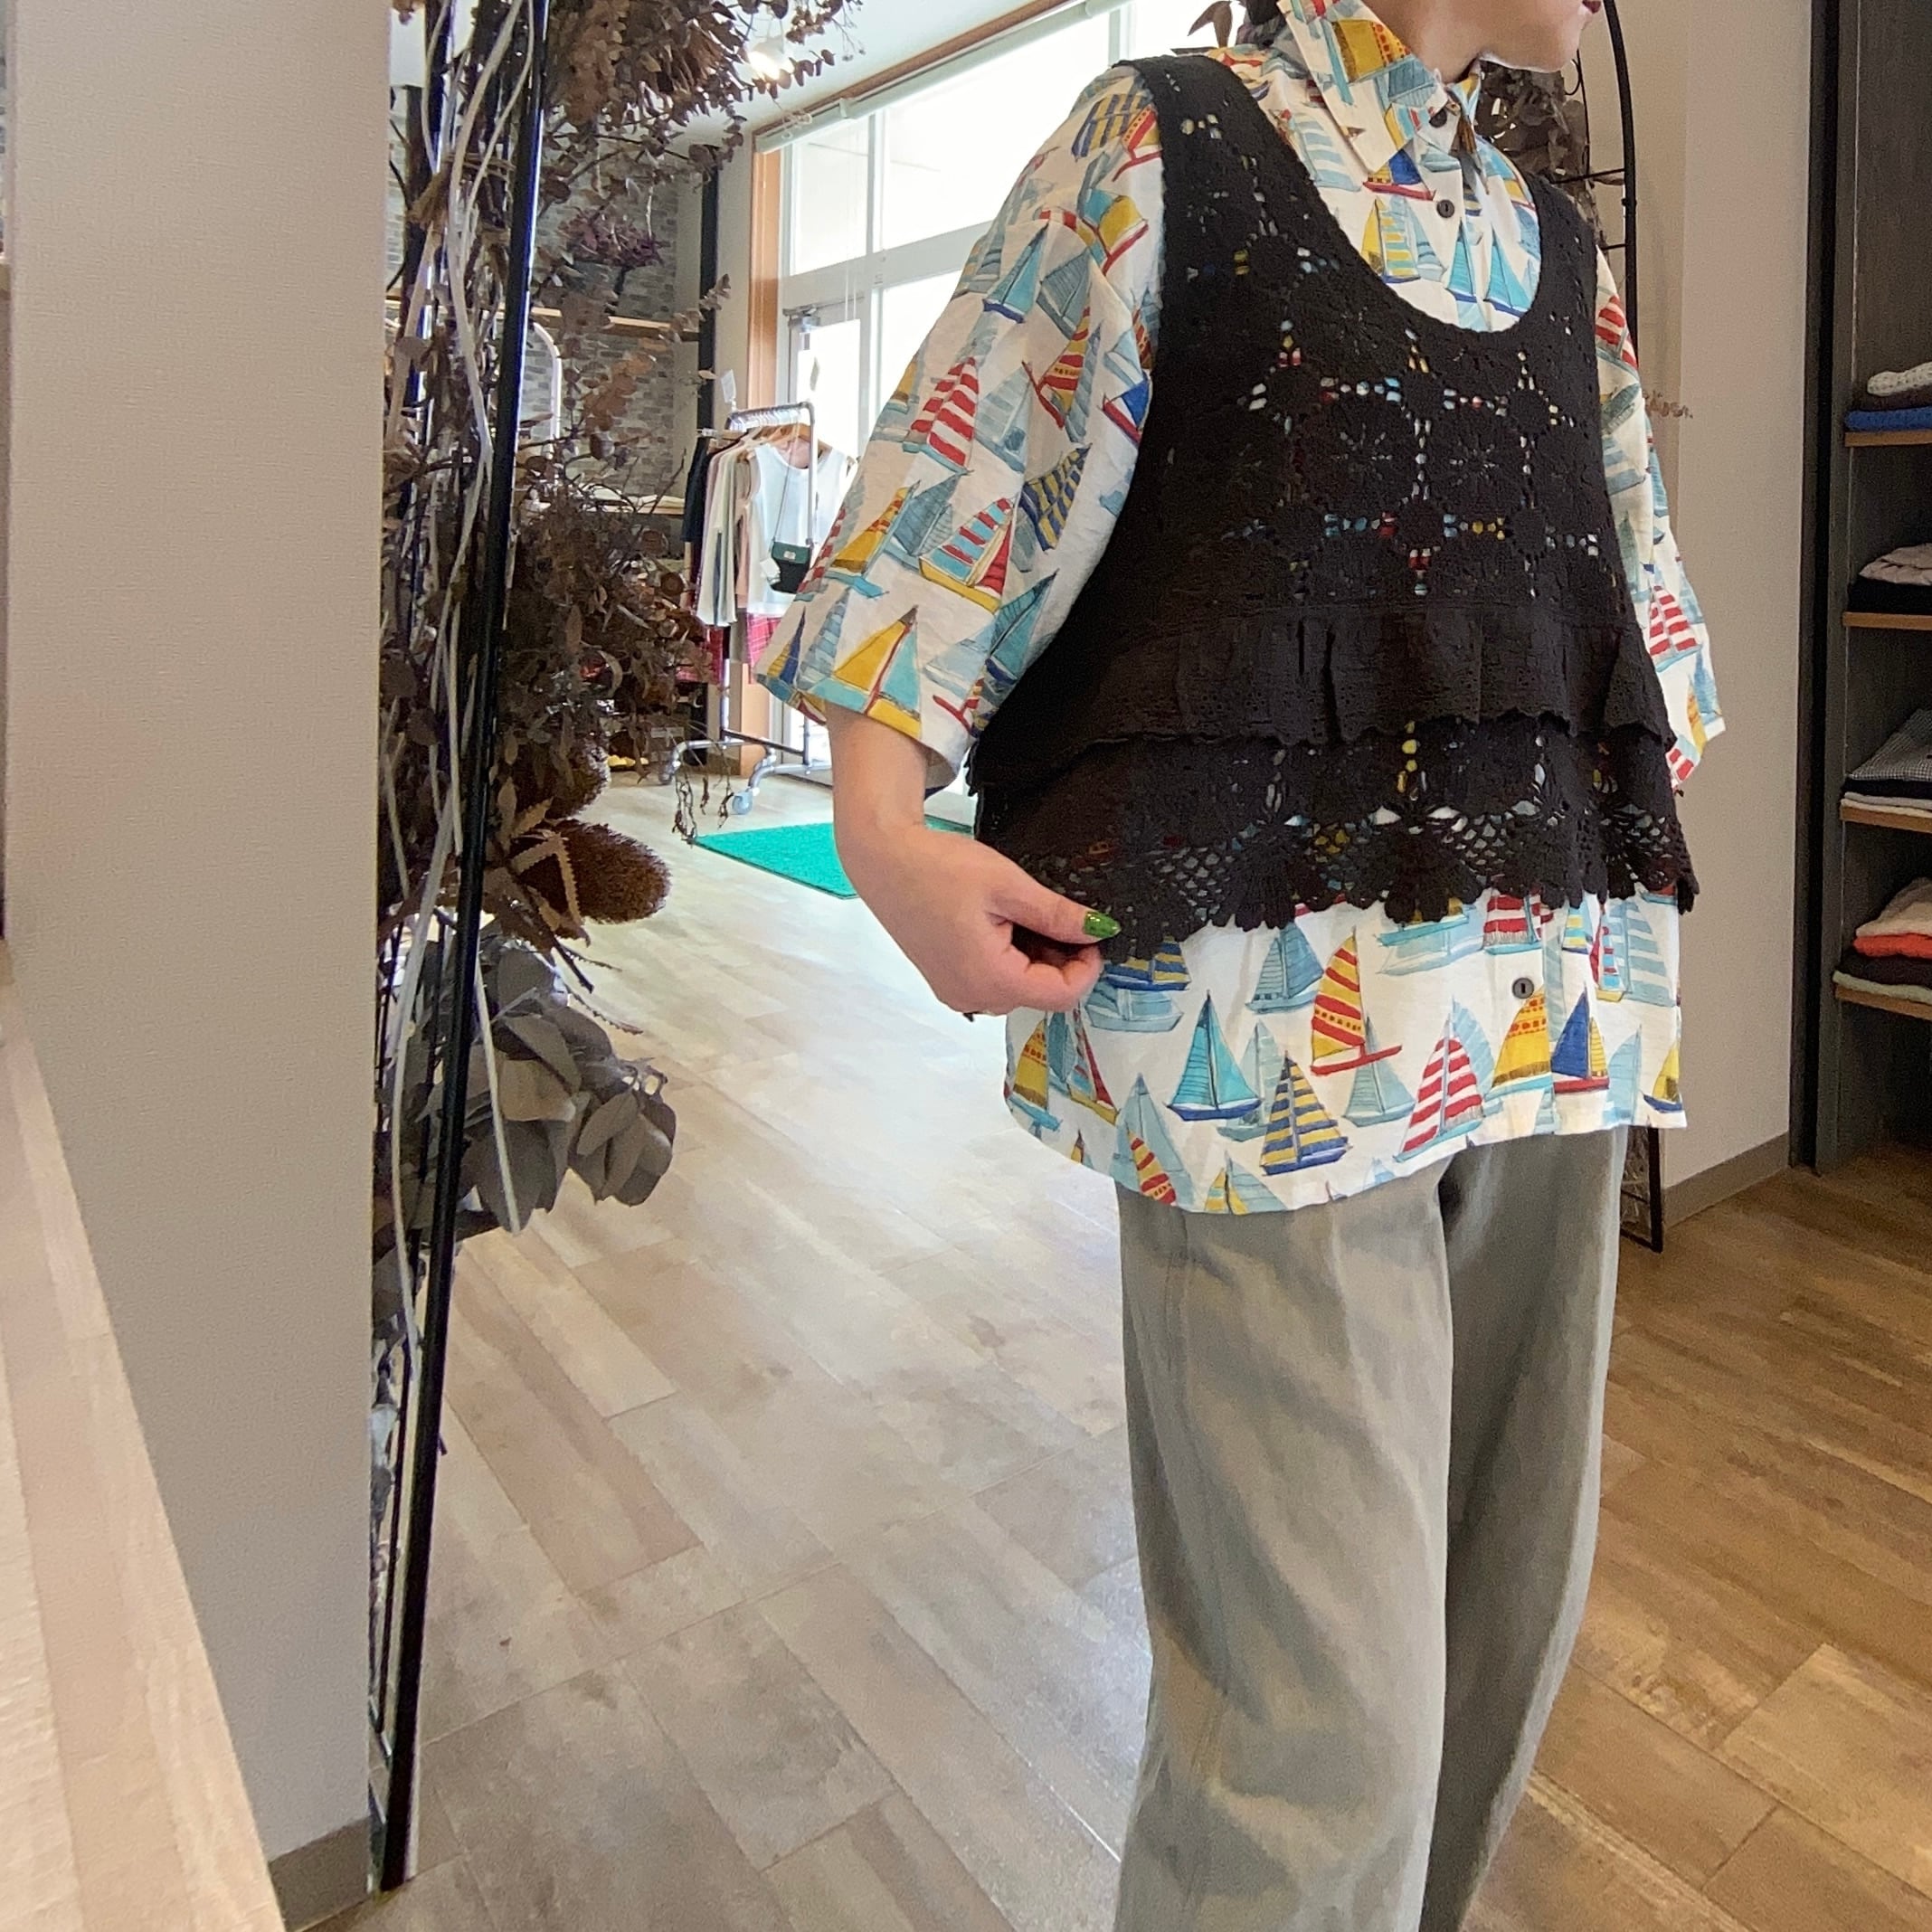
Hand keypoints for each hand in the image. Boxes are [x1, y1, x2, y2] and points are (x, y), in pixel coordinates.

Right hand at [840, 821, 1111, 1015]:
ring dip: (1034, 956)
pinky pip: (994, 980)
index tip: (1089, 932)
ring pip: (1019, 987)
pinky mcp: (948, 981)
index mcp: (991, 980)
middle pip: (1041, 993)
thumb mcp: (1009, 886)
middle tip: (1053, 913)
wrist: (884, 860)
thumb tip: (1098, 929)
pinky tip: (1001, 922)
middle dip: (1059, 957)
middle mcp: (972, 997)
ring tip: (1020, 912)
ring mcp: (957, 992)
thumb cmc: (935, 869)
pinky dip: (1010, 957)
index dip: (1087, 966)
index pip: (1063, 995)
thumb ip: (1057, 916)